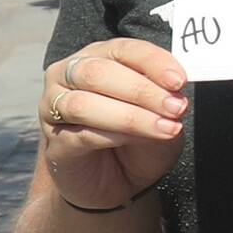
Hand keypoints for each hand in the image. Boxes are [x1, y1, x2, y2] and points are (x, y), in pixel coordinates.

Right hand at [39, 34, 191, 211]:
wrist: (120, 183)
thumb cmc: (140, 140)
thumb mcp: (162, 116)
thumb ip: (165, 100)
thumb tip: (174, 92)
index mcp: (98, 57)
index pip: (123, 49)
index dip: (152, 62)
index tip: (180, 81)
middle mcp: (68, 76)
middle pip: (98, 72)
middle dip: (142, 90)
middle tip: (176, 108)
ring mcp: (53, 108)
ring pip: (84, 103)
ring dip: (131, 116)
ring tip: (165, 128)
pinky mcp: (55, 142)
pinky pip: (80, 134)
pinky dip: (112, 136)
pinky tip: (136, 141)